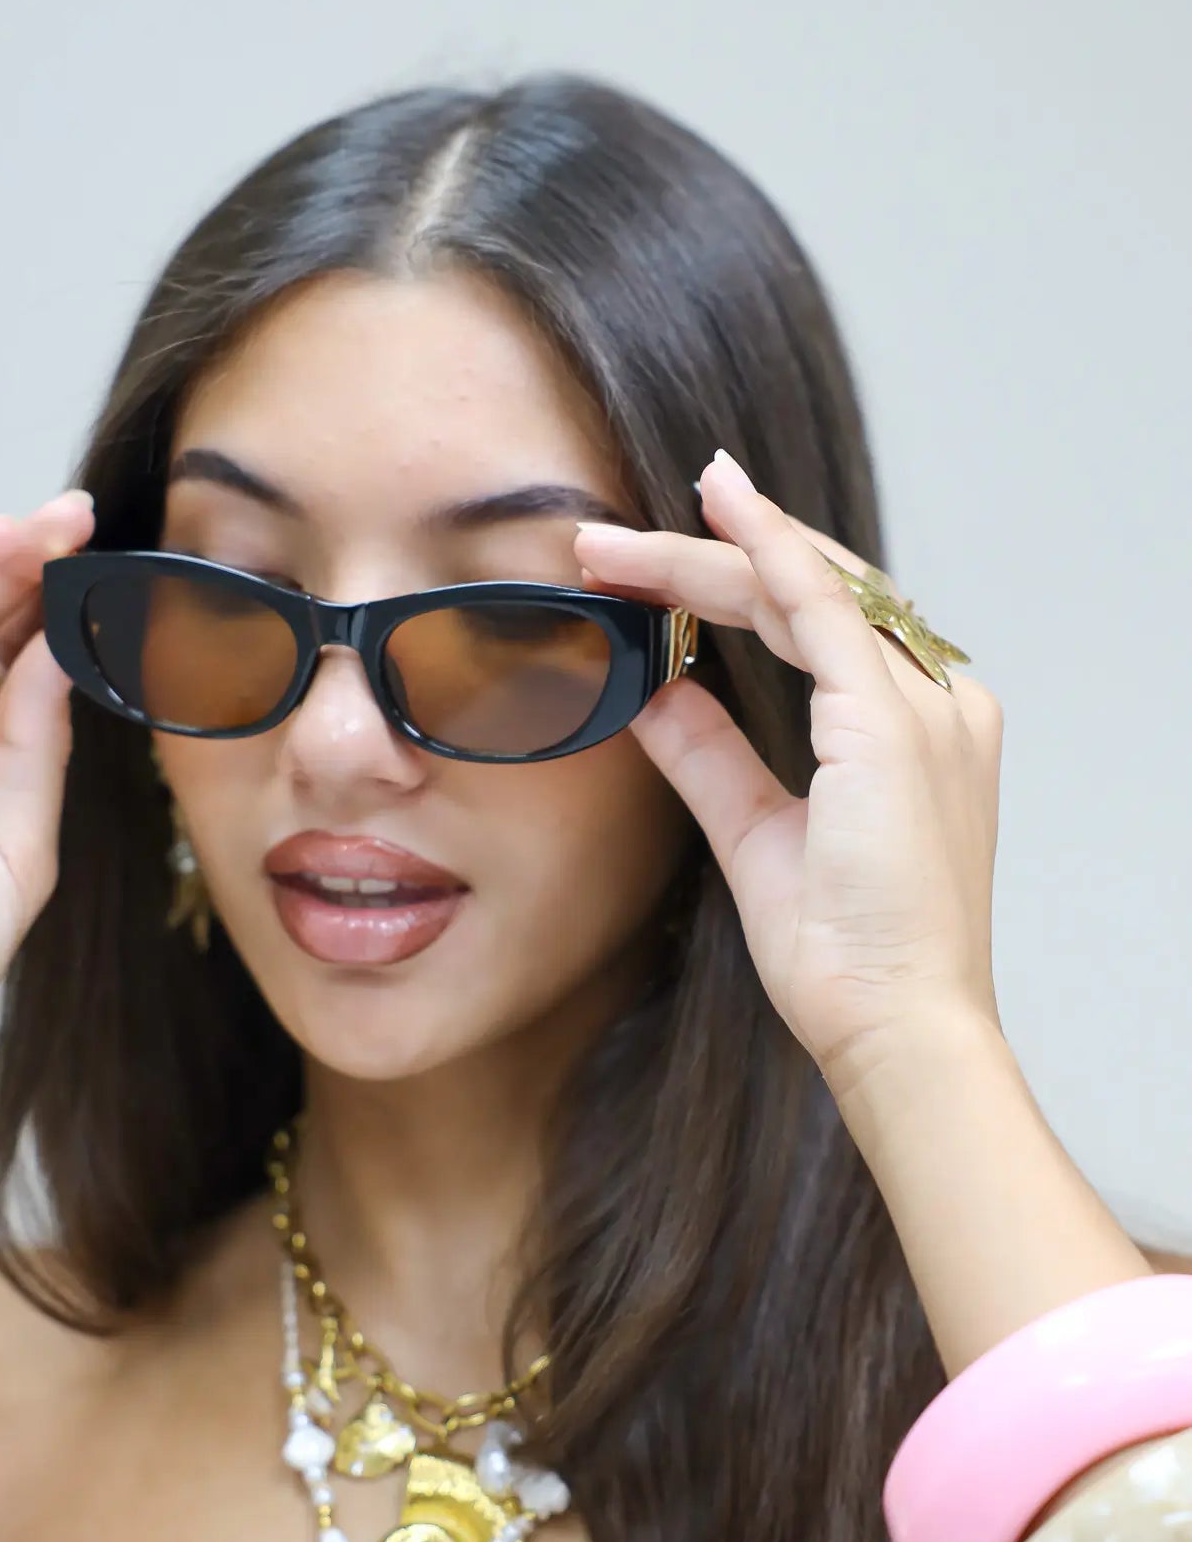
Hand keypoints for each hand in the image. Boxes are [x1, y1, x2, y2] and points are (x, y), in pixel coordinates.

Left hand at [573, 449, 1003, 1101]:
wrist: (894, 1027)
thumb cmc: (846, 957)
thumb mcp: (758, 835)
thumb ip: (710, 756)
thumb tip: (654, 694)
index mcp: (916, 733)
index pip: (821, 625)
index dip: (739, 579)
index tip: (656, 561)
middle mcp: (937, 706)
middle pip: (814, 592)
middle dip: (706, 556)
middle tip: (604, 545)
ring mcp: (925, 710)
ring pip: (807, 588)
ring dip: (705, 555)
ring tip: (613, 545)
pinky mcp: (893, 727)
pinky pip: (822, 608)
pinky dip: (765, 553)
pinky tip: (716, 513)